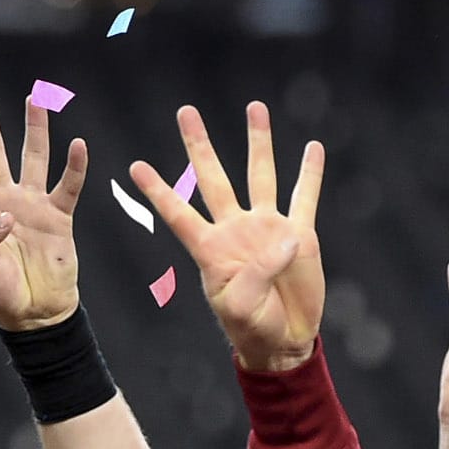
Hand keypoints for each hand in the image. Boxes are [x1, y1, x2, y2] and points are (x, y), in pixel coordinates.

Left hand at [0, 83, 89, 330]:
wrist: (36, 314)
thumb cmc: (0, 295)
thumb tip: (6, 217)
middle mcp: (1, 200)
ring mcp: (30, 205)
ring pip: (32, 158)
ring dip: (34, 129)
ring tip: (34, 99)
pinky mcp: (58, 216)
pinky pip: (67, 186)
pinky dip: (74, 167)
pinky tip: (78, 145)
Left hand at [131, 102, 324, 372]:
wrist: (284, 340)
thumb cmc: (253, 327)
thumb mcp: (242, 306)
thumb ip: (258, 271)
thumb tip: (286, 238)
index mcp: (211, 249)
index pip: (178, 213)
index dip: (158, 191)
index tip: (135, 167)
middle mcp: (235, 230)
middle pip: (213, 178)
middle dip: (199, 145)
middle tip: (185, 111)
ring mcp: (267, 228)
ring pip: (260, 174)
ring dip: (258, 141)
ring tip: (254, 107)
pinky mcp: (299, 234)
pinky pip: (305, 196)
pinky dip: (309, 173)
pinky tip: (313, 147)